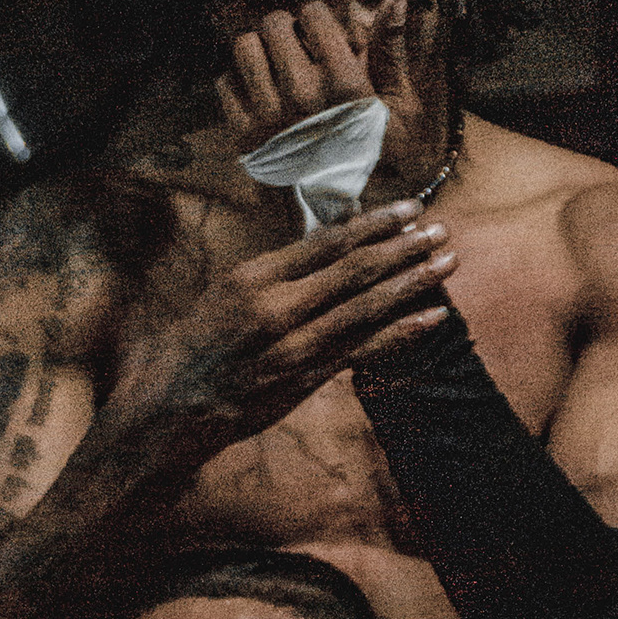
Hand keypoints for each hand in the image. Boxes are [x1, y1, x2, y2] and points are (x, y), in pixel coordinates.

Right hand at [109, 202, 453, 460]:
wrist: (170, 409)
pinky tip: (434, 317)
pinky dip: (403, 332)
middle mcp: (278, 307)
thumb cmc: (193, 348)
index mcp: (254, 277)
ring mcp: (296, 346)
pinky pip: (365, 350)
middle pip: (354, 270)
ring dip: (412, 282)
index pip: (326, 242)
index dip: (373, 224)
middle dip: (403, 247)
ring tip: (447, 262)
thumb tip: (323, 251)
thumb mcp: (223, 294)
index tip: (408, 210)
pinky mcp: (307, 378)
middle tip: (440, 230)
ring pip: (366, 307)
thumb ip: (273, 276)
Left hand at [214, 0, 437, 188]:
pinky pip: (224, 84)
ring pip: (244, 47)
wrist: (340, 217)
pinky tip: (255, 94)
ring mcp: (270, 116)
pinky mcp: (244, 136)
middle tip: (291, 44)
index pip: (314, 13)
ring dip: (256, 49)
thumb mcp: (397, 106)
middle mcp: (304, 94)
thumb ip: (391, 50)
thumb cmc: (374, 157)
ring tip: (269, 64)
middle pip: (274, 24)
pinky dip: (236, 82)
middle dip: (283, 27)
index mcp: (344, 83)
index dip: (315, 17)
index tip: (317, 32)